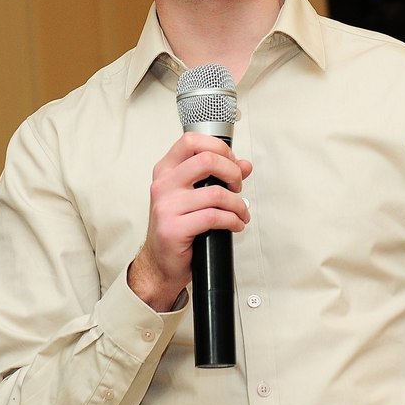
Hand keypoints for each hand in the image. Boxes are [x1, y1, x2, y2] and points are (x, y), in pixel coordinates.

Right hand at [128, 133, 252, 310]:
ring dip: (238, 204)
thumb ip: (219, 176)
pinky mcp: (174, 228)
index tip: (231, 162)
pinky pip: (214, 217)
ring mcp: (166, 206)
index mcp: (166, 170)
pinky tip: (235, 225)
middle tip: (237, 186)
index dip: (219, 147)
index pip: (191, 141)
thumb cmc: (177, 227)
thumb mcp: (195, 196)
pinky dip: (233, 221)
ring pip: (216, 193)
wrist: (160, 263)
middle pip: (207, 160)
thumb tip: (244, 165)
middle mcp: (163, 184)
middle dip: (233, 173)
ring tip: (241, 212)